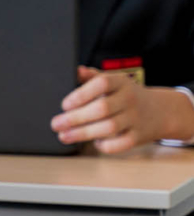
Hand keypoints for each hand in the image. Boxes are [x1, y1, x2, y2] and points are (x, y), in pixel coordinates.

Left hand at [52, 67, 193, 152]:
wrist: (160, 111)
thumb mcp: (112, 81)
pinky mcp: (139, 136)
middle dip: (75, 118)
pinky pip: (121, 144)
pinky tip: (93, 143)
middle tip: (56, 124)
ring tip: (64, 136)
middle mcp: (129, 99)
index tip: (64, 105)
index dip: (81, 94)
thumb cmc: (126, 95)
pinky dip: (105, 145)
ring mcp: (136, 118)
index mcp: (120, 82)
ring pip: (109, 127)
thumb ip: (92, 77)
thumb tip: (75, 70)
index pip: (101, 84)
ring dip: (83, 133)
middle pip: (102, 108)